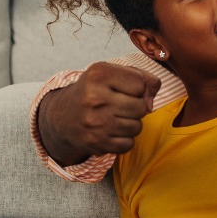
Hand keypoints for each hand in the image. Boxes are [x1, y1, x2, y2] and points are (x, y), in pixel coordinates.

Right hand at [37, 61, 162, 164]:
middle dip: (136, 107)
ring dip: (131, 124)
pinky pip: (129, 144)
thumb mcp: (110, 74)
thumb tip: (154, 96)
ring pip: (137, 127)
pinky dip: (124, 140)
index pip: (141, 83)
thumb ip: (140, 77)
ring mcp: (96, 122)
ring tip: (115, 118)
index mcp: (98, 75)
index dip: (138, 88)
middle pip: (142, 107)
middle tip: (120, 105)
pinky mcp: (97, 143)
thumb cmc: (93, 92)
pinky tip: (111, 131)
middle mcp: (95, 98)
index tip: (125, 90)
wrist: (62, 118)